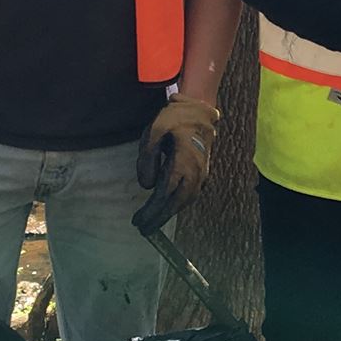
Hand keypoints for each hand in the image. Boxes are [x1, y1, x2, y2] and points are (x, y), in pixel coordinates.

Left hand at [133, 95, 218, 232]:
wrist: (201, 111)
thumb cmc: (175, 118)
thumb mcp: (154, 130)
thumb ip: (148, 158)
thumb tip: (146, 186)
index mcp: (184, 161)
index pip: (166, 193)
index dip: (152, 210)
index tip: (139, 221)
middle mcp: (196, 172)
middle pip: (177, 202)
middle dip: (159, 217)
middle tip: (143, 229)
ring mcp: (202, 174)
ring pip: (185, 201)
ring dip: (168, 213)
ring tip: (152, 223)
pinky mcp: (202, 174)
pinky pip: (190, 195)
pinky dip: (177, 205)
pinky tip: (167, 209)